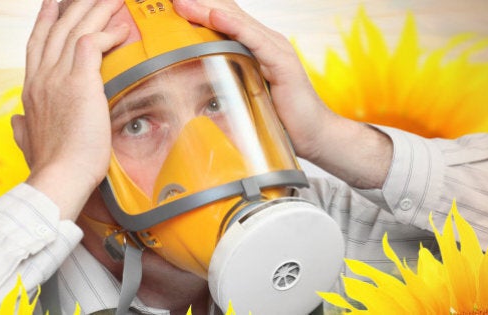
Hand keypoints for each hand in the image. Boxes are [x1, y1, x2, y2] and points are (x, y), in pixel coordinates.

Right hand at [12, 0, 128, 218]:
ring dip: (95, 9)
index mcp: (31, 90)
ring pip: (75, 29)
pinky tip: (121, 29)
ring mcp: (58, 78)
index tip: (51, 5)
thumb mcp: (29, 142)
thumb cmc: (51, 166)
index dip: (45, 22)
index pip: (37, 45)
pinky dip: (107, 33)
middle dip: (74, 6)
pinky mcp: (79, 82)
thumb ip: (23, 128)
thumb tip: (17, 121)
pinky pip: (92, 43)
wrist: (59, 178)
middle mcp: (41, 78)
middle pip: (57, 29)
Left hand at [173, 0, 391, 187]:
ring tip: (183, 3)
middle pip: (228, 14)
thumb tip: (195, 87)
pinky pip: (254, 40)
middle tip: (172, 0)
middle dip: (198, 5)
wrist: (315, 135)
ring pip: (237, 22)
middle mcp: (266, 42)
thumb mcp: (246, 96)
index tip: (172, 7)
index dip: (200, 10)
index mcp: (255, 47)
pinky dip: (233, 26)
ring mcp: (276, 49)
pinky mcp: (282, 62)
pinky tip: (215, 16)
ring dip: (207, 9)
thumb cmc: (281, 118)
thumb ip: (227, 84)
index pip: (225, 20)